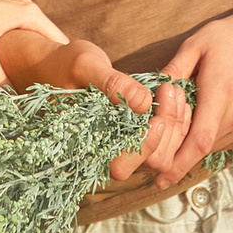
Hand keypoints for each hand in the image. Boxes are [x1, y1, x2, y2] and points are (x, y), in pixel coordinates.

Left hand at [0, 0, 66, 86]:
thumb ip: (0, 81)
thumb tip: (15, 105)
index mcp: (29, 14)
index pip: (60, 41)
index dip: (63, 63)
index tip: (65, 83)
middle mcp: (25, 6)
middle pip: (47, 37)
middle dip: (48, 60)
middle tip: (51, 85)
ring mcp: (11, 4)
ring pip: (31, 32)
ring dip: (32, 51)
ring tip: (34, 75)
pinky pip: (17, 28)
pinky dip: (19, 43)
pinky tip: (11, 58)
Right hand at [0, 35, 166, 181]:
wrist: (57, 66)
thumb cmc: (65, 66)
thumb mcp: (84, 65)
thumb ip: (112, 83)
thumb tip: (144, 103)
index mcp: (87, 145)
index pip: (121, 167)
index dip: (144, 147)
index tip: (157, 116)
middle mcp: (107, 153)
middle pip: (151, 163)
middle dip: (169, 129)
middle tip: (170, 91)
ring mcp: (122, 146)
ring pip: (163, 154)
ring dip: (176, 125)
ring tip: (173, 91)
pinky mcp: (134, 135)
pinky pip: (164, 140)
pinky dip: (175, 120)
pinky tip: (172, 95)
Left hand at [145, 14, 232, 187]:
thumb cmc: (228, 38)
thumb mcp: (194, 46)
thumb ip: (171, 72)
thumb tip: (147, 97)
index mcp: (222, 95)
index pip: (198, 142)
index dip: (177, 165)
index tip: (158, 180)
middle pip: (201, 147)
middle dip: (178, 147)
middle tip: (163, 133)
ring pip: (212, 147)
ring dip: (194, 141)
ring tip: (190, 112)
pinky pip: (224, 142)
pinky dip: (209, 136)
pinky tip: (206, 114)